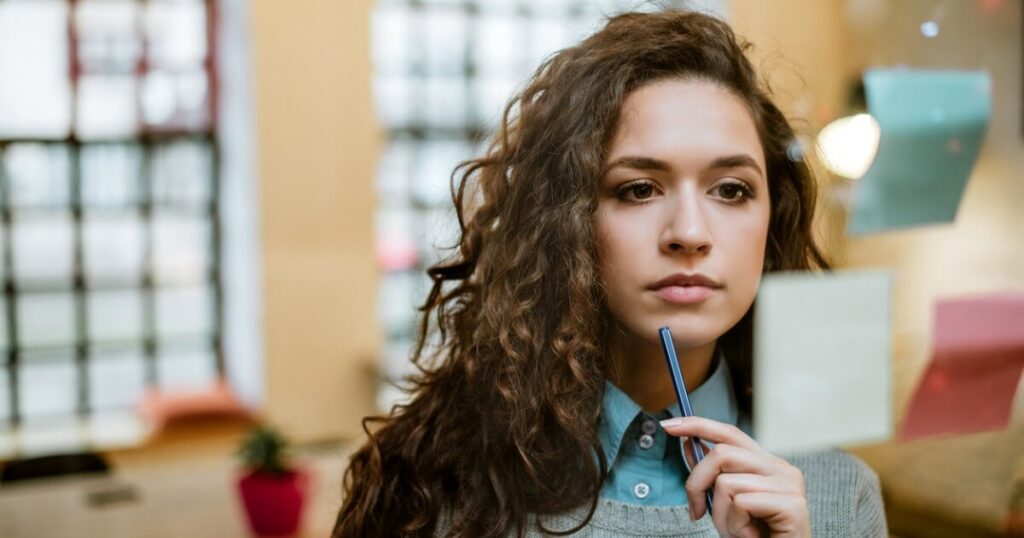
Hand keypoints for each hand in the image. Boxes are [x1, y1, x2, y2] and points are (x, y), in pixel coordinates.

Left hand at [660, 416, 810, 537]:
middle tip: (697, 512)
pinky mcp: (792, 504)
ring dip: (720, 515)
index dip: (698, 425)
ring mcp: (789, 484)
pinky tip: (751, 536)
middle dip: (697, 484)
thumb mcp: (725, 503)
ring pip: (726, 483)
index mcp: (766, 463)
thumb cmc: (755, 536)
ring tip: (737, 531)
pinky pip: (742, 504)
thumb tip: (689, 442)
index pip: (729, 433)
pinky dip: (736, 526)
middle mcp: (781, 468)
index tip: (669, 426)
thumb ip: (711, 474)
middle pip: (721, 454)